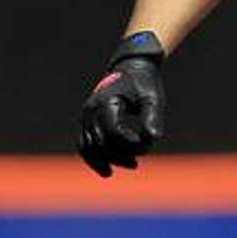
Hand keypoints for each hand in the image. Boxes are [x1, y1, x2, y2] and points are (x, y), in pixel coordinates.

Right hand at [77, 33, 166, 176]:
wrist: (132, 67)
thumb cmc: (144, 83)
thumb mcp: (153, 98)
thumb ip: (153, 117)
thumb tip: (153, 138)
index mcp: (107, 102)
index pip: (113, 132)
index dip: (129, 143)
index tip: (145, 144)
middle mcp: (92, 109)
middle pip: (99, 143)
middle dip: (118, 156)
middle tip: (136, 163)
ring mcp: (86, 115)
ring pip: (86, 146)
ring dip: (103, 161)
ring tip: (123, 167)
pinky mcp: (87, 120)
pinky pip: (83, 143)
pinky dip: (92, 157)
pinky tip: (107, 169)